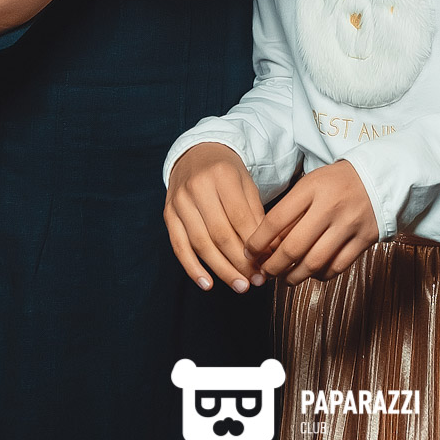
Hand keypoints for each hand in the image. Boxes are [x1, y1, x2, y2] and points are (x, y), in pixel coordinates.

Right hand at [165, 143, 266, 293]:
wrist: (196, 153)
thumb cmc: (227, 172)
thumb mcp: (247, 184)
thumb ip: (256, 214)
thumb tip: (270, 250)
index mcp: (222, 175)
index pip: (239, 217)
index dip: (254, 245)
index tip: (267, 264)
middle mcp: (197, 187)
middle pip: (220, 234)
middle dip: (240, 262)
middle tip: (257, 281)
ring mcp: (179, 201)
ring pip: (200, 243)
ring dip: (222, 270)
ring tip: (240, 286)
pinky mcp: (168, 214)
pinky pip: (179, 246)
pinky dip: (193, 268)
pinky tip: (208, 284)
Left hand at [245, 161, 378, 286]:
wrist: (378, 178)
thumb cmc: (336, 183)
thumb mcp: (309, 185)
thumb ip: (290, 212)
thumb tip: (268, 246)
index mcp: (311, 189)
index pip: (276, 220)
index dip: (258, 242)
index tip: (249, 253)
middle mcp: (330, 207)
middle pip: (294, 247)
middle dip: (273, 266)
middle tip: (264, 272)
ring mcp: (349, 224)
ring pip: (315, 262)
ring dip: (294, 277)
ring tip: (285, 278)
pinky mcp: (365, 239)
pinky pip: (337, 267)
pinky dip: (320, 275)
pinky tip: (312, 273)